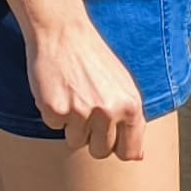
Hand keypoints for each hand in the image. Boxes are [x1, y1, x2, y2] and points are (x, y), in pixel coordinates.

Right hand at [0, 0, 147, 159]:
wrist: (63, 32)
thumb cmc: (94, 60)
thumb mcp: (124, 86)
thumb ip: (132, 121)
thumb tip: (138, 157)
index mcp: (131, 106)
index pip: (129, 152)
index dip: (117, 148)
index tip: (109, 138)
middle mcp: (109, 111)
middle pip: (100, 152)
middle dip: (92, 138)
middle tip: (86, 109)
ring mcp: (81, 111)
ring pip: (75, 142)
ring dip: (71, 125)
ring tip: (73, 95)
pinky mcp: (56, 109)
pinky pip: (53, 126)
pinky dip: (52, 112)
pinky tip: (58, 89)